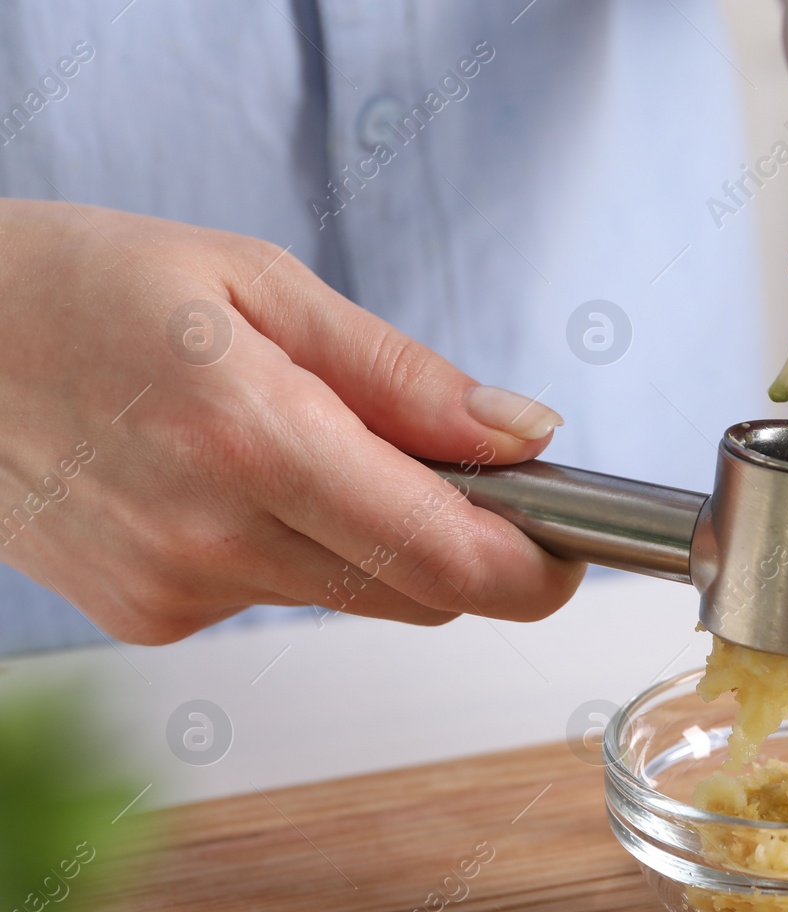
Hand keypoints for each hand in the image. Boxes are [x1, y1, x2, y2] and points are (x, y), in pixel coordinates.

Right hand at [0, 200, 582, 643]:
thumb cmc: (83, 285)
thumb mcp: (260, 285)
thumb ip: (404, 377)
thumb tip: (524, 436)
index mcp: (256, 441)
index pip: (450, 559)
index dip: (536, 569)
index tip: (571, 547)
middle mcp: (214, 539)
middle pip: (419, 594)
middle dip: (465, 544)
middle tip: (454, 467)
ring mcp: (175, 593)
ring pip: (353, 597)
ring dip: (374, 538)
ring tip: (305, 443)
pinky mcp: (147, 618)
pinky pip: (277, 597)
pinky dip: (294, 549)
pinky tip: (230, 481)